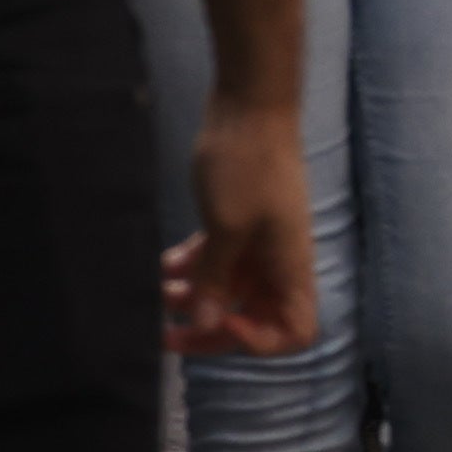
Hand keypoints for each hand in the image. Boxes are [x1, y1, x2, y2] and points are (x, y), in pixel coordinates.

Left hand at [165, 101, 313, 357]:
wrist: (247, 111)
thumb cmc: (247, 166)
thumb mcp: (227, 227)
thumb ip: (216, 279)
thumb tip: (208, 323)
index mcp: (288, 266)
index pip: (294, 329)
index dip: (258, 341)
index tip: (221, 322)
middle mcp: (275, 264)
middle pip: (254, 320)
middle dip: (210, 331)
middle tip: (167, 335)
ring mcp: (255, 246)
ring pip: (226, 294)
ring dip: (192, 300)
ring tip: (157, 292)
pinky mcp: (235, 228)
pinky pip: (213, 266)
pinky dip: (189, 271)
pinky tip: (164, 263)